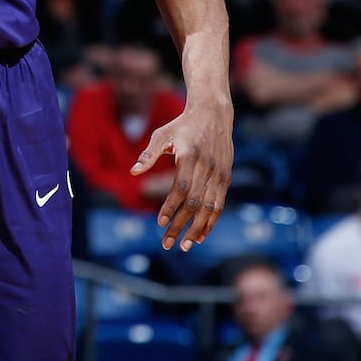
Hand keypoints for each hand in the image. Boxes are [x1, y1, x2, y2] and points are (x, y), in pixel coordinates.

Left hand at [132, 100, 233, 251]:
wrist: (213, 114)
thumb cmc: (182, 125)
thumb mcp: (162, 134)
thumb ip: (148, 154)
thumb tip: (133, 172)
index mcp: (189, 155)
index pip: (181, 187)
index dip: (171, 206)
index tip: (159, 222)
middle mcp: (207, 166)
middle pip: (194, 202)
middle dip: (180, 225)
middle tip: (167, 243)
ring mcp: (220, 173)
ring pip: (210, 207)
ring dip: (197, 229)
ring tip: (184, 245)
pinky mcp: (226, 178)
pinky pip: (219, 204)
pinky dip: (211, 221)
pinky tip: (200, 236)